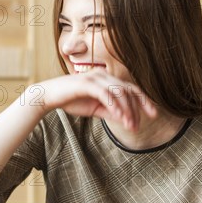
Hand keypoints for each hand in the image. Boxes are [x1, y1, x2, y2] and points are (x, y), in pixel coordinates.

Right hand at [37, 69, 156, 130]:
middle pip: (128, 90)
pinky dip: (115, 106)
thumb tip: (125, 119)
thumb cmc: (70, 101)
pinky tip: (119, 118)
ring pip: (119, 93)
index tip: (153, 114)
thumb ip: (110, 111)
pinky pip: (106, 95)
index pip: (130, 89)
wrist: (48, 97)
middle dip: (136, 108)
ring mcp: (95, 77)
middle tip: (137, 126)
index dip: (144, 101)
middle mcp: (103, 75)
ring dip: (126, 110)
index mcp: (107, 80)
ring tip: (129, 125)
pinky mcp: (87, 83)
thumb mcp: (95, 109)